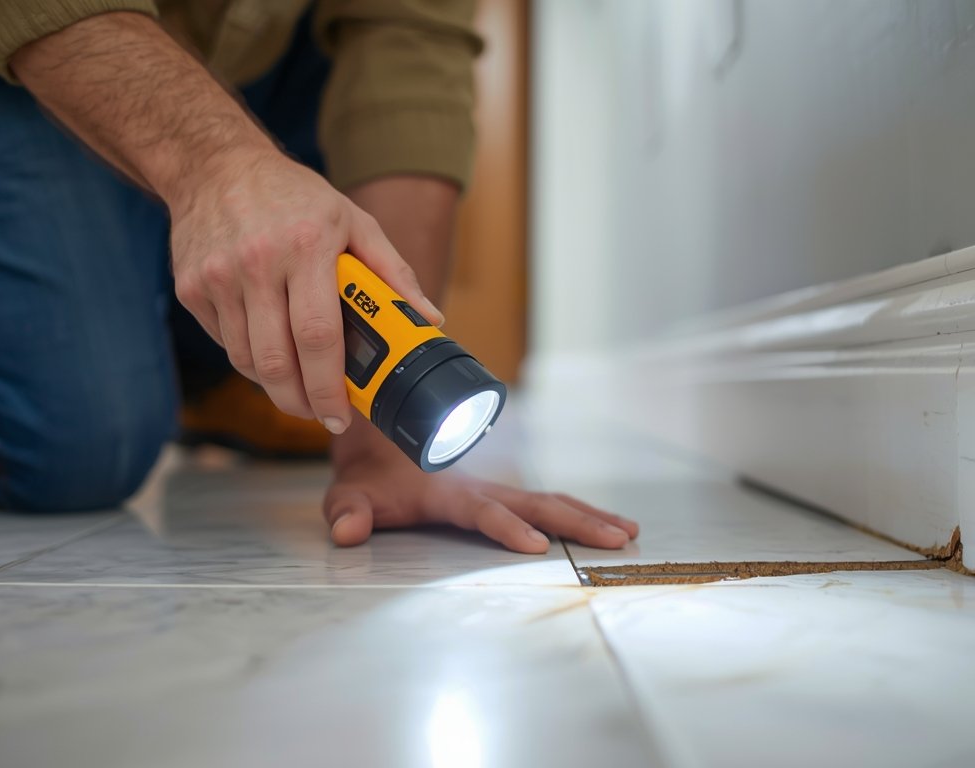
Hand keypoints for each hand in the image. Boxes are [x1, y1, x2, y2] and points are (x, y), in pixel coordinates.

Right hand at [11, 14, 441, 434]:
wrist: (214, 165)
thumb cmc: (294, 196)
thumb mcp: (353, 220)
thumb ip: (393, 271)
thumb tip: (428, 319)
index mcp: (306, 247)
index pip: (317, 336)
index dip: (329, 386)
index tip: (341, 414)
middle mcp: (257, 264)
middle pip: (275, 362)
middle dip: (300, 402)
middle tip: (319, 414)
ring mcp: (218, 277)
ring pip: (246, 360)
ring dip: (275, 383)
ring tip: (298, 382)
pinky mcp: (191, 288)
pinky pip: (223, 342)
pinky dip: (248, 356)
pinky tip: (267, 344)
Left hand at [325, 425, 639, 552]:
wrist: (374, 428)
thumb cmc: (365, 467)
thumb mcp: (347, 492)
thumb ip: (348, 512)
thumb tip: (349, 533)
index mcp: (448, 490)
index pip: (484, 511)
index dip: (507, 527)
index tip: (535, 545)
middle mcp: (479, 485)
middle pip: (536, 502)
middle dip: (577, 521)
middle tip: (616, 538)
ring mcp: (493, 486)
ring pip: (548, 498)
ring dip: (587, 514)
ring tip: (627, 532)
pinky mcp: (498, 490)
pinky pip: (542, 499)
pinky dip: (576, 510)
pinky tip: (604, 522)